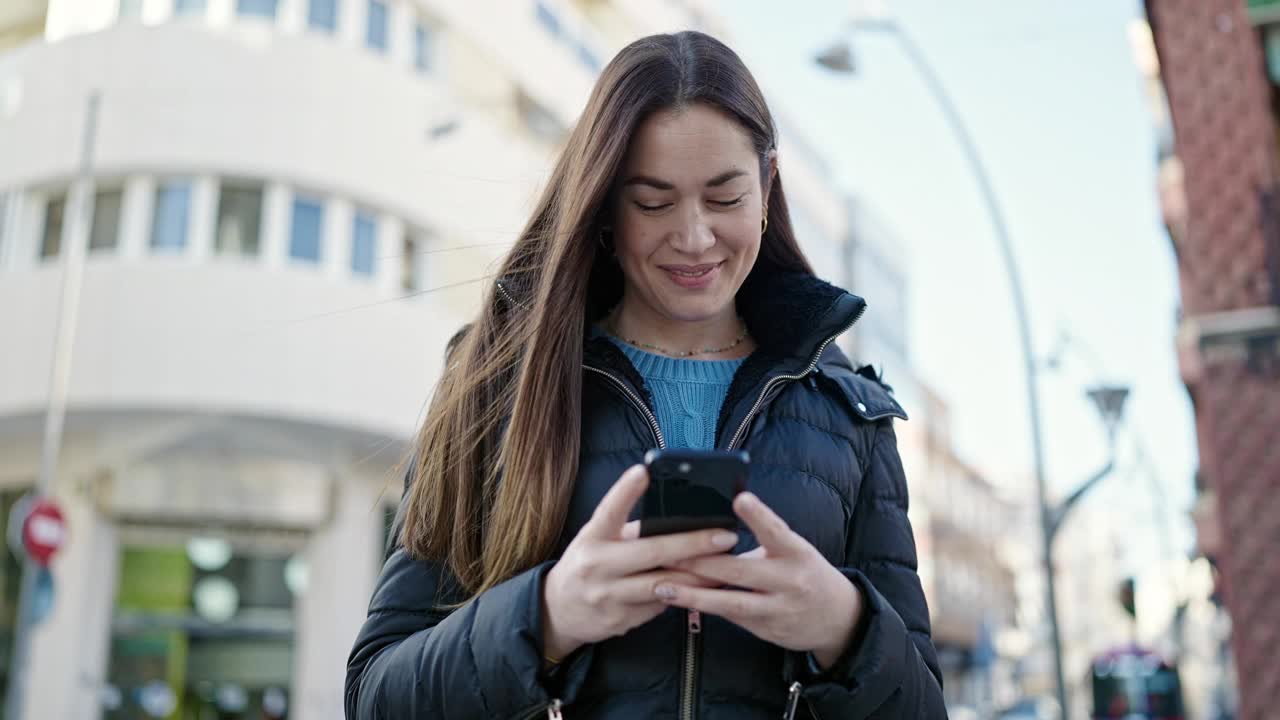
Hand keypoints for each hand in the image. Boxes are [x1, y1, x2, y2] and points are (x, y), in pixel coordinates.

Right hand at [542, 465, 739, 661]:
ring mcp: (608, 596)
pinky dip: (684, 596)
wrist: (559, 611)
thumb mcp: (597, 540)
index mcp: (592, 537)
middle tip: (725, 535)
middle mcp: (597, 565)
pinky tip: (706, 589)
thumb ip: (630, 530)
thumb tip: (678, 518)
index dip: (626, 491)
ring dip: (698, 576)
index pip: (609, 511)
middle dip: (693, 543)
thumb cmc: (589, 563)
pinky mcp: (620, 620)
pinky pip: (659, 607)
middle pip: (651, 552)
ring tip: (728, 565)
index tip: (644, 471)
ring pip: (662, 585)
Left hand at [657, 492, 862, 669]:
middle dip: (702, 562)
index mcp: (796, 552)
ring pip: (732, 602)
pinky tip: (679, 602)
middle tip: (669, 552)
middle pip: (741, 571)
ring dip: (694, 595)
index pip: (776, 530)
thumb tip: (714, 524)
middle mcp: (790, 581)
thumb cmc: (804, 571)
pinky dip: (705, 608)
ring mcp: (779, 609)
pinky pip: (732, 617)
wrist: (836, 617)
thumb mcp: (792, 549)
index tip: (740, 499)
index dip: (758, 515)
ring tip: (663, 586)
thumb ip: (761, 537)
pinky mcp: (768, 629)